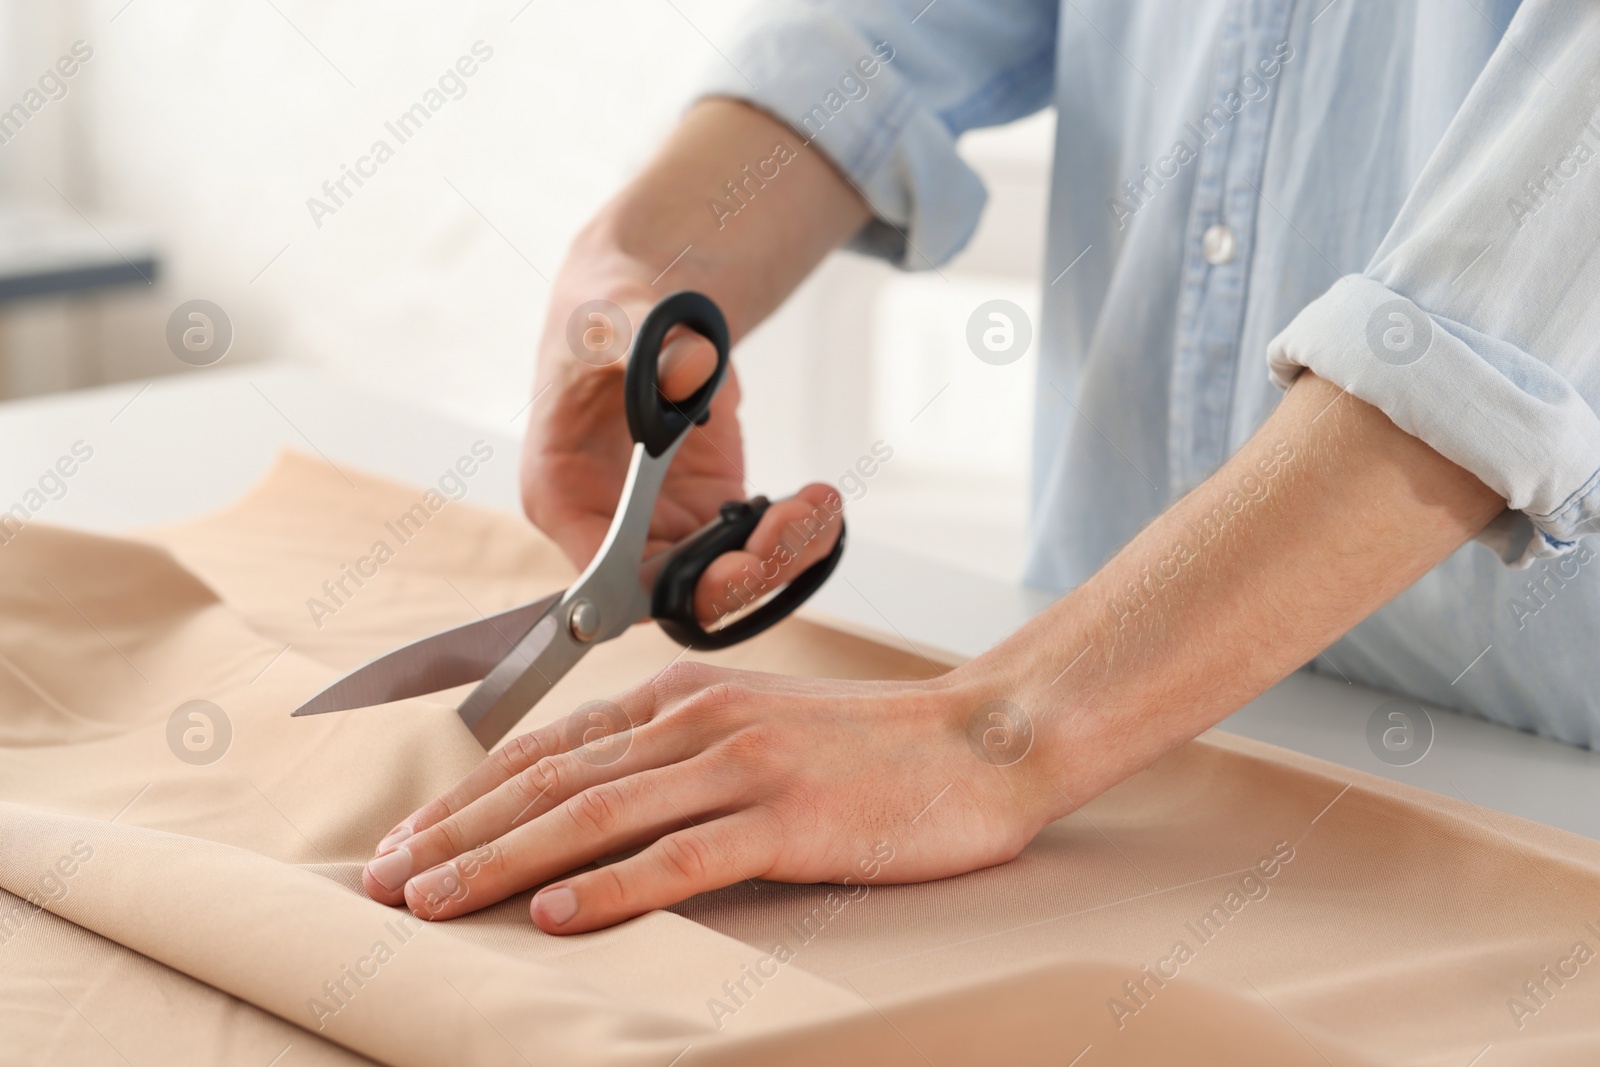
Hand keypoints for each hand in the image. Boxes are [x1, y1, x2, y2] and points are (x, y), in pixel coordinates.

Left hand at [360, 662, 1056, 932]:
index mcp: (683, 697)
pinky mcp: (784, 817)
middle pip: (551, 783)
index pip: (549, 749)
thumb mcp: (755, 726)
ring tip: (433, 900)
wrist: (977, 741)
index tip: (407, 841)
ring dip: (502, 861)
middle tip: (384, 881)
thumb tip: (594, 802)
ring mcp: (739, 767)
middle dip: (457, 834)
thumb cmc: (867, 747)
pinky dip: (609, 888)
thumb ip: (676, 751)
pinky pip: (680, 857)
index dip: (468, 798)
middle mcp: (696, 722)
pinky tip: (554, 915)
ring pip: (595, 817)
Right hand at [520, 258, 841, 622]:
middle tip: (786, 532)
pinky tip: (822, 502)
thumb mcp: (614, 319)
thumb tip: (688, 370)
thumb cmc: (606, 315)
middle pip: (670, 591)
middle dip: (735, 577)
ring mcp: (663, 525)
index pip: (599, 572)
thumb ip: (644, 346)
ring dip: (778, 558)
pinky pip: (754, 546)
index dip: (653, 591)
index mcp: (562, 494)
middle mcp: (608, 525)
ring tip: (818, 508)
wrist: (642, 309)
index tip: (718, 571)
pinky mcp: (709, 511)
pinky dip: (795, 535)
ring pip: (721, 580)